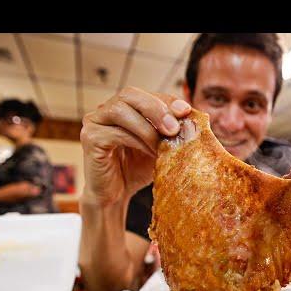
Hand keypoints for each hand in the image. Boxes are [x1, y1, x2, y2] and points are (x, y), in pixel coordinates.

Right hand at [80, 86, 191, 205]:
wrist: (115, 196)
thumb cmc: (137, 169)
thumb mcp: (160, 146)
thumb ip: (172, 131)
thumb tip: (200, 116)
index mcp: (125, 107)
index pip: (148, 95)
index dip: (168, 100)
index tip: (186, 111)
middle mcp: (107, 109)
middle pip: (130, 94)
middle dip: (156, 108)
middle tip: (174, 128)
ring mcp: (95, 121)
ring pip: (121, 110)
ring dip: (147, 126)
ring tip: (164, 144)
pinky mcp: (89, 137)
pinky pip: (115, 132)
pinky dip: (137, 141)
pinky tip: (150, 153)